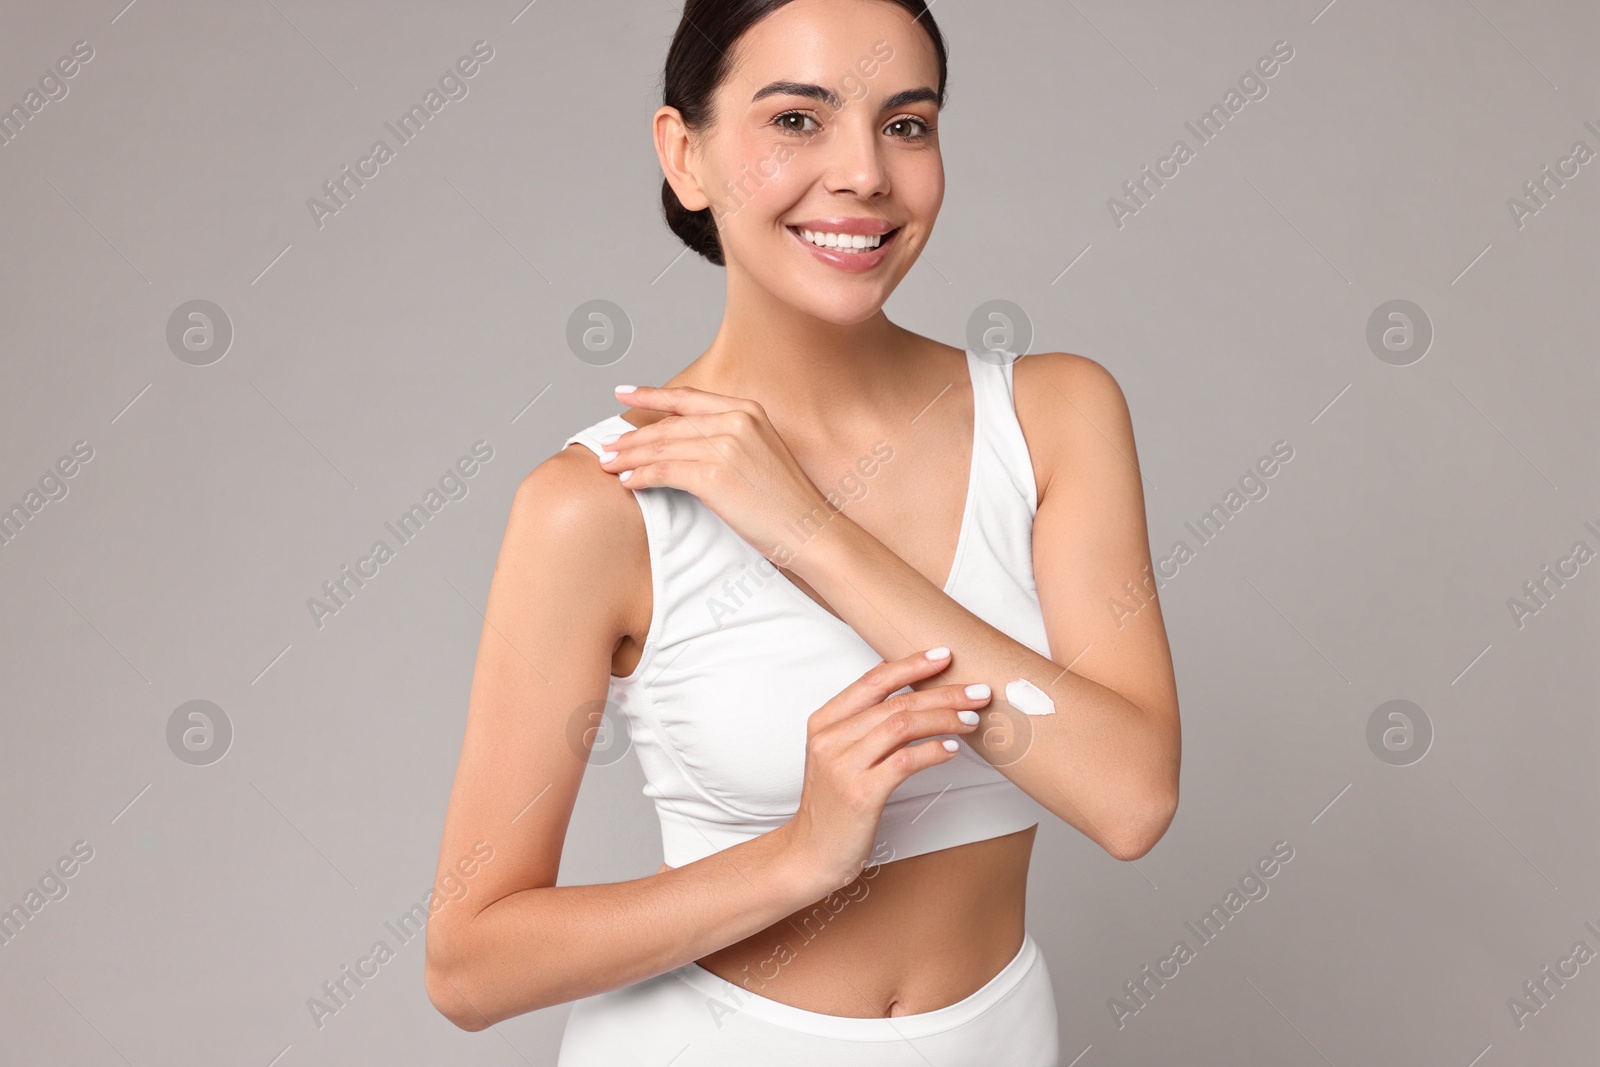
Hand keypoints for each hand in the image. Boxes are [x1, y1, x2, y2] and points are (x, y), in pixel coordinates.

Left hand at [600, 384, 834, 567]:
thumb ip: (729, 438)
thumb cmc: (786, 501)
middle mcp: (736, 421)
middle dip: (632, 436)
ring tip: (609, 464)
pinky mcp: (714, 475)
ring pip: (661, 448)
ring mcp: (725, 446)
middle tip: (607, 445)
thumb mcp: (761, 453)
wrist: (810, 529)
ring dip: (629, 457)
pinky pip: (663, 472)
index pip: (687, 399)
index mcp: (748, 410)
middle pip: (668, 425)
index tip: (623, 392)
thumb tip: (684, 443)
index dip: (651, 394)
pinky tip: (628, 482)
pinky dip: (640, 477)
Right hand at [779, 646, 993, 894]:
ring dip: (945, 719)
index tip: (944, 656)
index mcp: (824, 722)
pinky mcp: (861, 794)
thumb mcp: (837, 755)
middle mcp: (831, 738)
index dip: (911, 664)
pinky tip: (952, 749)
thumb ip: (863, 725)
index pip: (873, 681)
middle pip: (895, 702)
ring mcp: (844, 766)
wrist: (809, 854)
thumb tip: (911, 694)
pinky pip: (905, 762)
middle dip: (942, 693)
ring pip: (902, 726)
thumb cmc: (832, 805)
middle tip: (977, 691)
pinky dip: (933, 751)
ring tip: (972, 719)